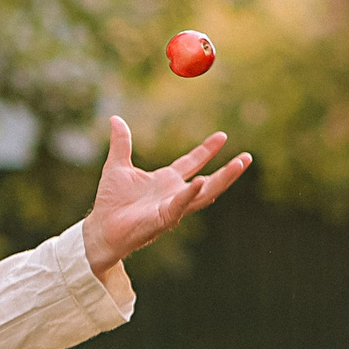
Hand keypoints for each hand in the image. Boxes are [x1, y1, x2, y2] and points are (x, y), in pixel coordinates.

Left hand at [80, 116, 252, 273]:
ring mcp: (172, 207)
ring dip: (222, 180)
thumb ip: (121, 143)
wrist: (101, 228)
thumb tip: (115, 119)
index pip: (192, 162)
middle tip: (247, 157)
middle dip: (228, 170)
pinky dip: (190, 194)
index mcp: (166, 181)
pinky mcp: (163, 218)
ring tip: (239, 165)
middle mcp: (174, 194)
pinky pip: (180, 205)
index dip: (207, 150)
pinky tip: (200, 181)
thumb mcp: (117, 165)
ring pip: (204, 194)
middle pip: (209, 180)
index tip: (223, 136)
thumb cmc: (111, 202)